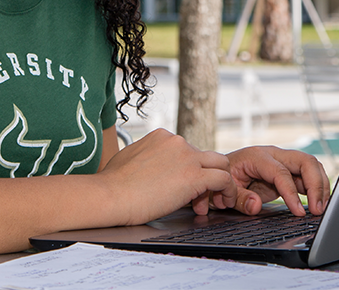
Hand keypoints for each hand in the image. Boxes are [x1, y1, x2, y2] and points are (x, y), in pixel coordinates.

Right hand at [99, 129, 238, 223]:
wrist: (111, 195)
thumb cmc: (112, 183)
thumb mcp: (129, 158)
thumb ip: (145, 156)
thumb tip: (145, 165)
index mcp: (162, 137)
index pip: (187, 151)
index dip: (189, 170)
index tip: (183, 188)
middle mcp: (177, 142)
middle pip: (205, 156)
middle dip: (206, 175)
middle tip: (201, 196)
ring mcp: (187, 157)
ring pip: (221, 163)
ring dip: (221, 182)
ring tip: (219, 200)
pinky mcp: (194, 176)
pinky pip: (223, 179)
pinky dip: (228, 191)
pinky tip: (224, 202)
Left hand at [223, 146, 330, 216]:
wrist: (220, 171)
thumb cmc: (222, 177)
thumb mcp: (224, 190)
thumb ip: (239, 198)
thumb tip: (256, 205)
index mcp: (257, 157)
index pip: (282, 173)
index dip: (292, 193)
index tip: (299, 212)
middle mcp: (274, 155)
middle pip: (305, 161)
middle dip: (316, 185)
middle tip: (317, 209)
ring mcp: (283, 162)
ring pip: (311, 166)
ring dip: (320, 186)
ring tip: (320, 208)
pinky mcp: (288, 171)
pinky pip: (308, 175)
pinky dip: (316, 188)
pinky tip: (318, 203)